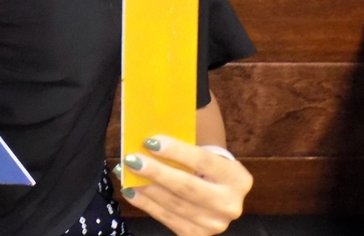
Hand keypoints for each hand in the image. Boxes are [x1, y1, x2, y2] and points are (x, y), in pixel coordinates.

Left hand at [116, 136, 251, 235]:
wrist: (220, 194)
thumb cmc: (206, 167)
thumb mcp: (206, 153)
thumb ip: (184, 145)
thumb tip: (150, 138)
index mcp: (237, 178)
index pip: (203, 161)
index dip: (176, 151)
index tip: (150, 142)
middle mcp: (230, 205)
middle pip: (187, 186)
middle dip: (156, 172)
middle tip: (132, 159)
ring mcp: (214, 224)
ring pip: (174, 204)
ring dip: (146, 188)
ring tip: (125, 173)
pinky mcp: (197, 235)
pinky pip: (166, 218)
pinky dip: (145, 203)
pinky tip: (131, 190)